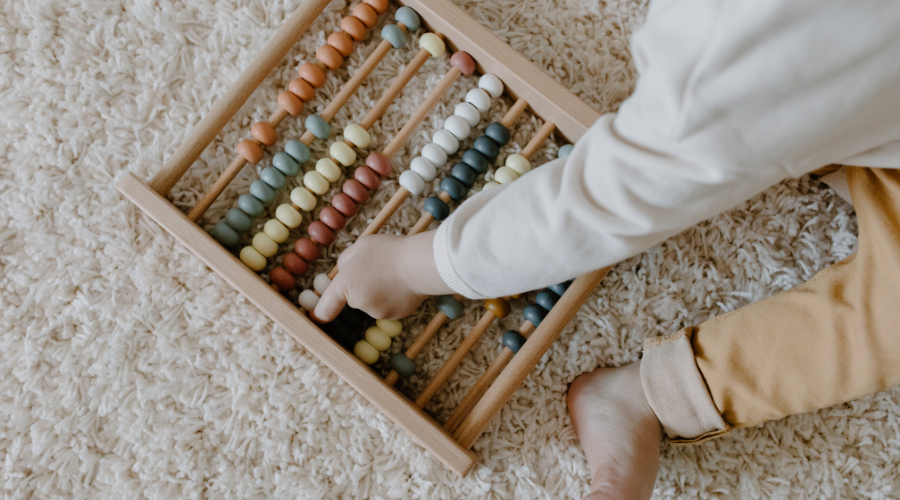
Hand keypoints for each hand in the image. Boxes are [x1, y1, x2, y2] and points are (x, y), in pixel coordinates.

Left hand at [312, 231, 453, 322]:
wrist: (422, 265)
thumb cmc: (390, 251)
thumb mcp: (361, 246)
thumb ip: (346, 261)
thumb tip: (344, 273)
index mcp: (346, 284)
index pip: (325, 309)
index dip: (319, 314)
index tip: (316, 316)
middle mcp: (359, 303)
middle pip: (354, 298)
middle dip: (361, 287)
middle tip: (377, 268)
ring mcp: (378, 312)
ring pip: (373, 303)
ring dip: (378, 292)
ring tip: (394, 274)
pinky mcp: (396, 316)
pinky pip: (390, 306)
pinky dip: (394, 298)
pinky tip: (404, 284)